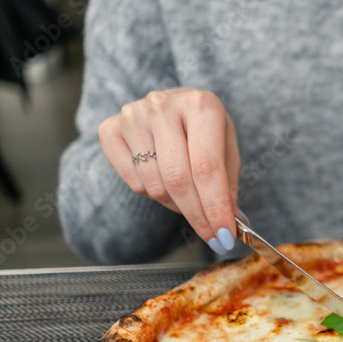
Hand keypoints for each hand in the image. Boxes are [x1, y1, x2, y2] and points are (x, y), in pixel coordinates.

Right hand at [97, 88, 240, 254]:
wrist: (170, 108)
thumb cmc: (203, 131)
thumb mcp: (225, 149)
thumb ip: (228, 185)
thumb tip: (233, 223)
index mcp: (200, 104)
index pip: (206, 166)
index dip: (215, 206)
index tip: (224, 236)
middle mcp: (162, 105)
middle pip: (178, 179)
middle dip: (197, 215)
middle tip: (211, 237)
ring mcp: (132, 115)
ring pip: (155, 186)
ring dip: (176, 205)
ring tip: (187, 195)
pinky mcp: (109, 129)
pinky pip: (133, 183)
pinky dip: (153, 194)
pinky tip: (163, 180)